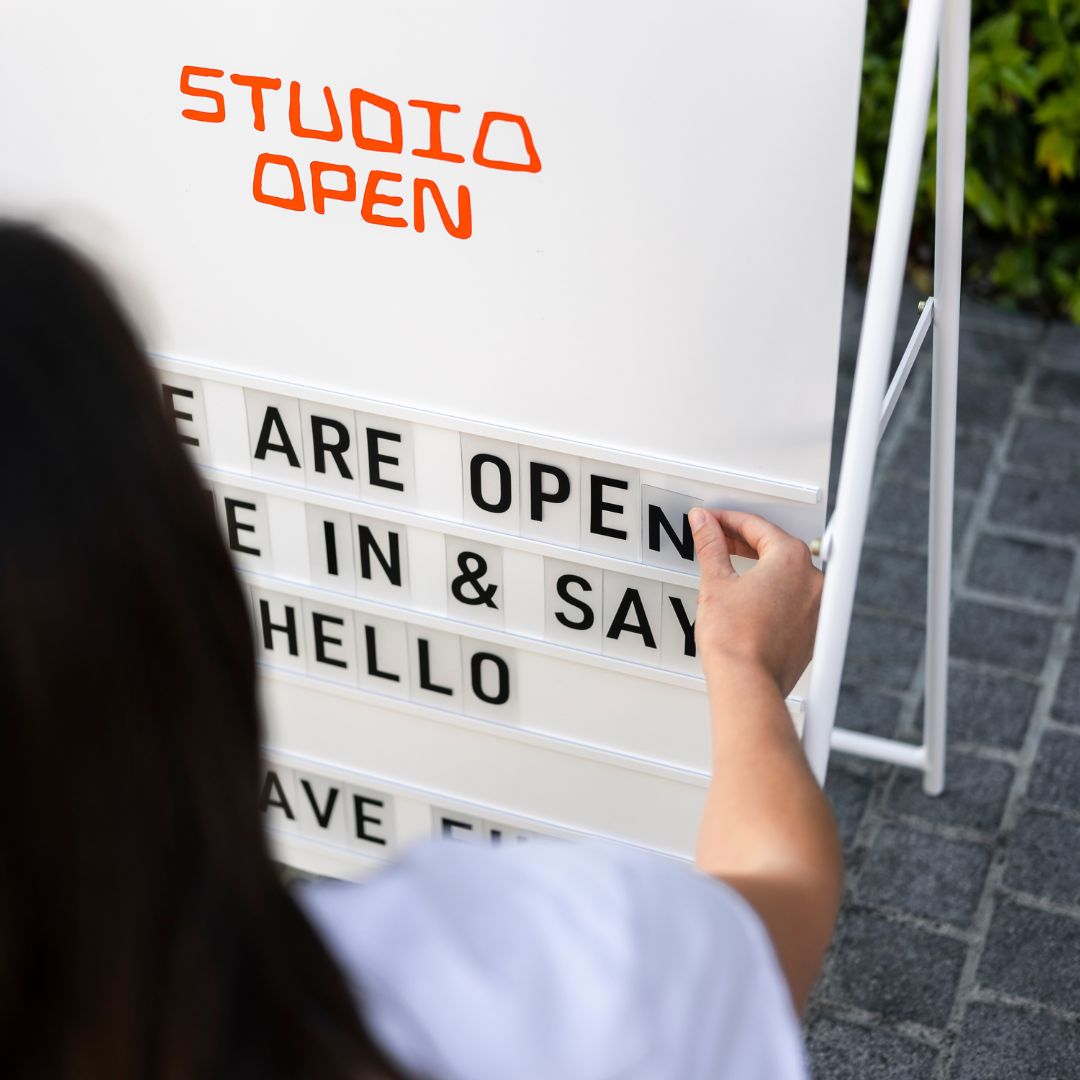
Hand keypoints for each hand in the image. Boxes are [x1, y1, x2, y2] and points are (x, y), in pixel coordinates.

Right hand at [688, 508, 822, 696]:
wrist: (747, 683)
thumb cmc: (736, 641)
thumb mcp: (715, 582)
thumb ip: (711, 545)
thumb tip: (705, 523)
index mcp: (791, 559)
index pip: (757, 526)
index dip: (728, 520)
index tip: (711, 521)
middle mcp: (812, 580)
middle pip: (776, 546)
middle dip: (744, 541)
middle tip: (717, 539)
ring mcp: (816, 606)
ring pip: (787, 572)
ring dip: (760, 564)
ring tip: (731, 566)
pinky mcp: (812, 629)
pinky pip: (794, 597)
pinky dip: (773, 590)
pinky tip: (750, 595)